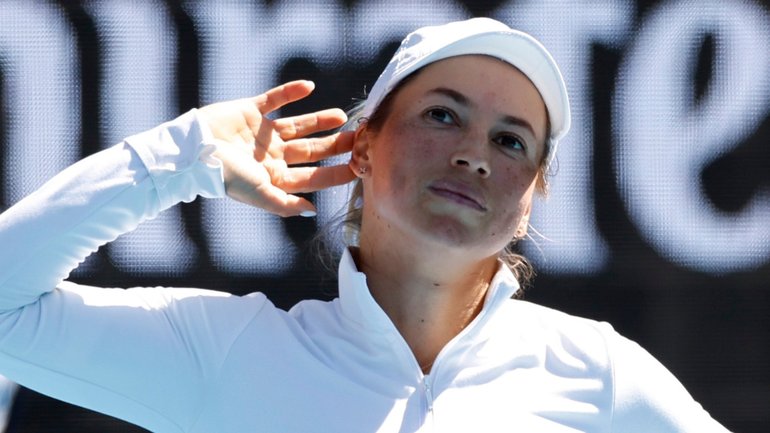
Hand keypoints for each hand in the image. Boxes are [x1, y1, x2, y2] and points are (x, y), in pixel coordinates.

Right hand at [199, 80, 355, 216]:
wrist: (192, 151)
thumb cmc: (227, 177)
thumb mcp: (260, 194)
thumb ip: (286, 204)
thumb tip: (313, 212)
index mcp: (276, 177)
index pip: (314, 176)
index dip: (337, 172)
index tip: (360, 166)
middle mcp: (272, 155)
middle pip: (312, 150)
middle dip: (335, 145)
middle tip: (360, 137)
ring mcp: (262, 133)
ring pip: (298, 126)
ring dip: (320, 120)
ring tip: (342, 116)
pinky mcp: (250, 111)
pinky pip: (274, 99)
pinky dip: (290, 92)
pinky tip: (309, 86)